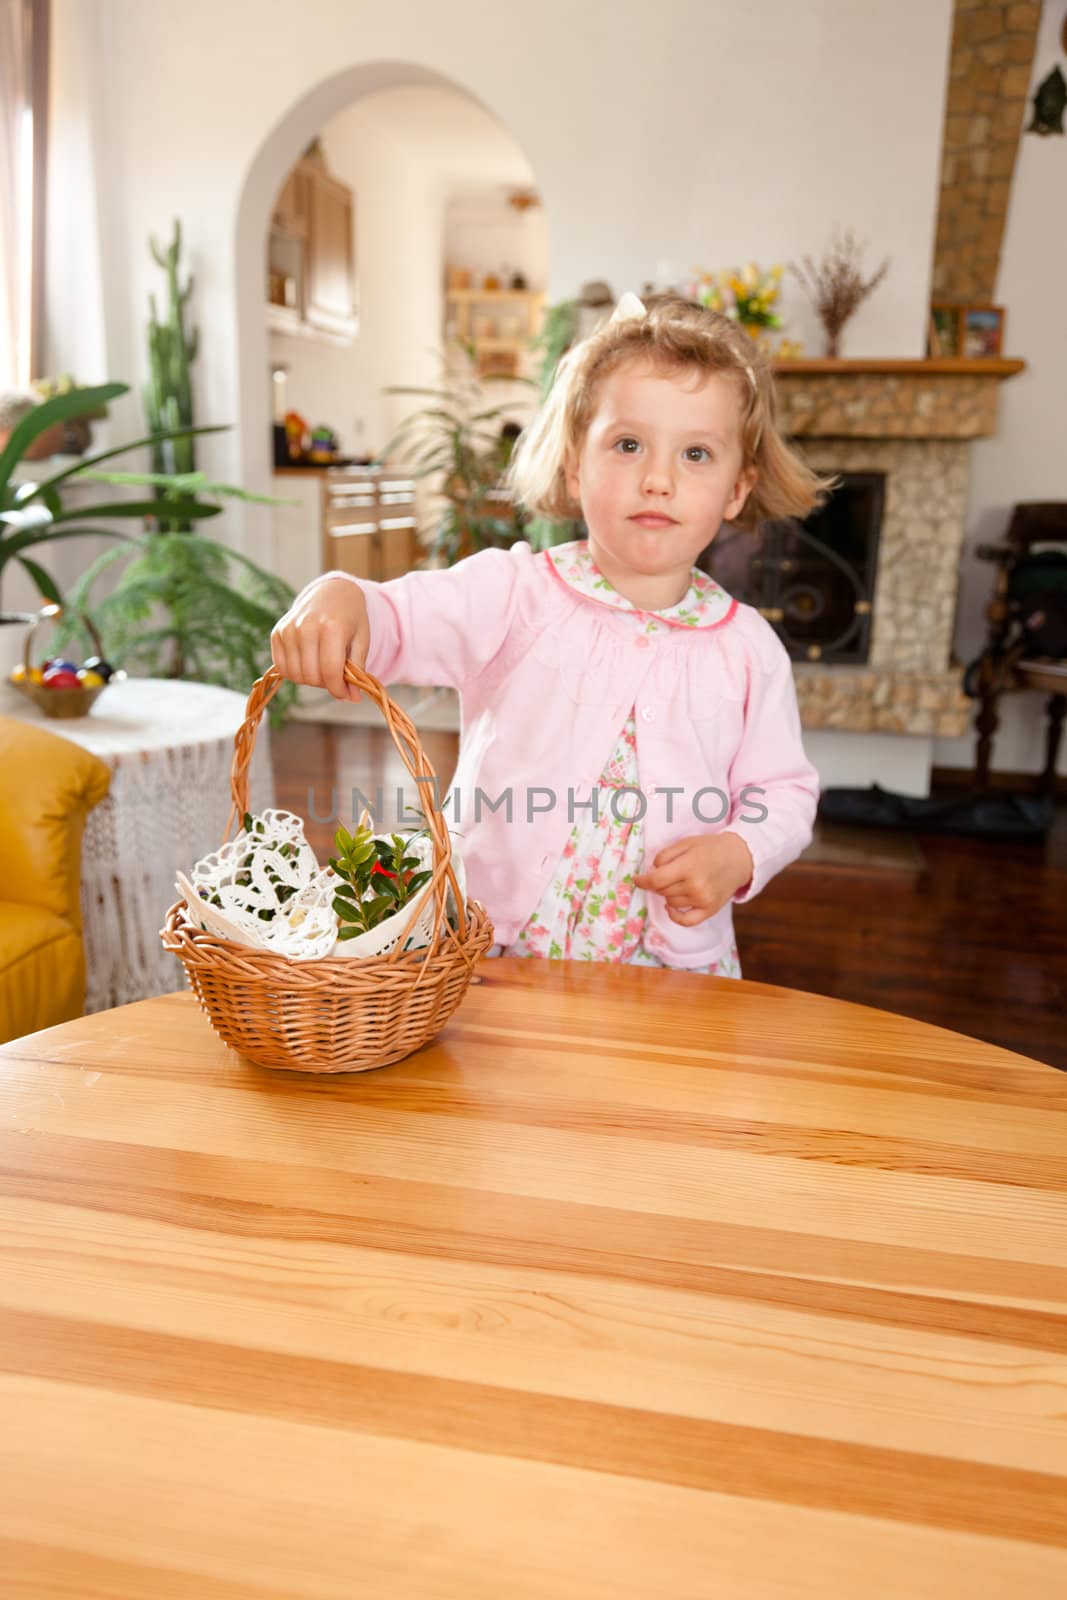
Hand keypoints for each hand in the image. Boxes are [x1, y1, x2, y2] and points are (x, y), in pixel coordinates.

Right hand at [270, 576, 369, 701]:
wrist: (332, 593)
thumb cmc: (351, 619)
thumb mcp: (361, 641)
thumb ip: (357, 670)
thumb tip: (352, 699)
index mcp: (332, 627)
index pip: (330, 671)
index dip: (338, 689)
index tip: (346, 693)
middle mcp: (306, 627)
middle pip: (312, 676)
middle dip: (326, 684)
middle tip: (335, 674)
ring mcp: (289, 629)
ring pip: (296, 676)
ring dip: (310, 679)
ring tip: (322, 666)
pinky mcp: (277, 633)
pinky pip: (282, 668)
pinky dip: (295, 672)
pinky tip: (308, 662)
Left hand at [634, 832, 753, 925]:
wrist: (739, 857)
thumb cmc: (710, 848)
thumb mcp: (686, 843)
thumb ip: (665, 856)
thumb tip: (650, 872)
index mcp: (688, 867)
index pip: (656, 880)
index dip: (642, 881)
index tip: (636, 879)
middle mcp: (696, 886)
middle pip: (662, 891)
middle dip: (657, 883)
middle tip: (665, 874)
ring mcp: (703, 900)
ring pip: (671, 902)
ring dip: (668, 893)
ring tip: (678, 882)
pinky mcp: (709, 910)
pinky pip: (685, 921)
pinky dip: (674, 916)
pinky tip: (670, 907)